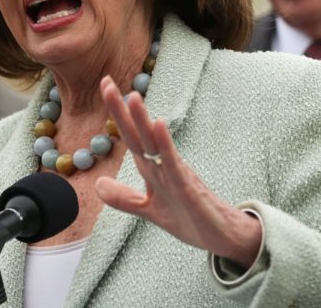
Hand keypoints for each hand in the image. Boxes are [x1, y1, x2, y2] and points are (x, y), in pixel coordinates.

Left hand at [96, 76, 261, 267]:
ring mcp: (177, 174)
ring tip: (132, 96)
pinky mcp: (188, 188)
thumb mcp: (148, 209)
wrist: (223, 237)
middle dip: (122, 109)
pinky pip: (174, 164)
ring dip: (143, 120)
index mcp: (153, 167)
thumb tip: (97, 184)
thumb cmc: (189, 218)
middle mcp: (163, 164)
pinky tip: (158, 125)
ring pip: (156, 143)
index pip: (131, 136)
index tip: (106, 85)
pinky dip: (165, 144)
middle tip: (106, 81)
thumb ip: (124, 198)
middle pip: (138, 133)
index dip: (117, 113)